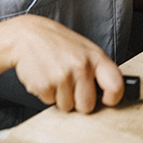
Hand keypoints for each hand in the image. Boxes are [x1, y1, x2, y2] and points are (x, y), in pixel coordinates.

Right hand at [7, 15, 123, 112]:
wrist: (27, 35)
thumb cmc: (59, 43)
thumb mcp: (85, 49)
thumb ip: (98, 69)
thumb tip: (109, 92)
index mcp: (96, 57)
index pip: (115, 85)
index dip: (113, 98)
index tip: (107, 100)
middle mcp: (81, 67)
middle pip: (87, 106)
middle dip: (79, 102)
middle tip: (72, 87)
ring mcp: (62, 77)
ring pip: (67, 107)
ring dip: (61, 97)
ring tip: (57, 77)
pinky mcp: (43, 86)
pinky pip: (49, 103)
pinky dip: (47, 94)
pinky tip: (46, 77)